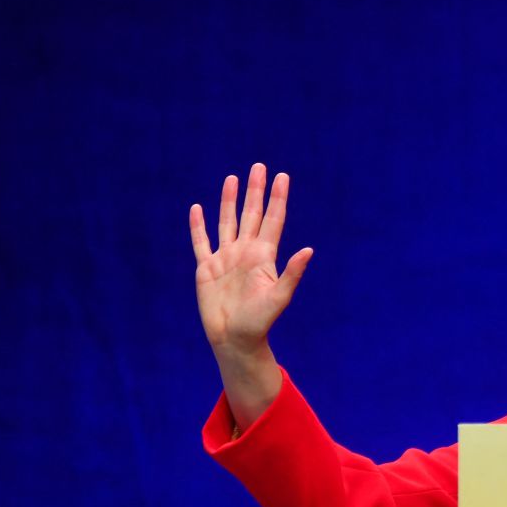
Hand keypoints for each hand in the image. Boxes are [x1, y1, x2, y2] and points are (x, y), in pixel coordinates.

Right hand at [189, 164, 312, 424]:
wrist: (234, 339)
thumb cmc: (260, 322)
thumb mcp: (279, 297)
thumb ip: (292, 274)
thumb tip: (309, 250)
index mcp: (263, 256)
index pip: (272, 220)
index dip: (277, 198)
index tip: (282, 176)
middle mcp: (245, 253)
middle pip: (251, 214)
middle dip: (255, 191)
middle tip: (259, 166)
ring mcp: (226, 259)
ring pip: (227, 222)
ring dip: (229, 201)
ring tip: (233, 178)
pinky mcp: (206, 269)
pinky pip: (201, 242)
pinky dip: (198, 226)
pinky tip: (197, 208)